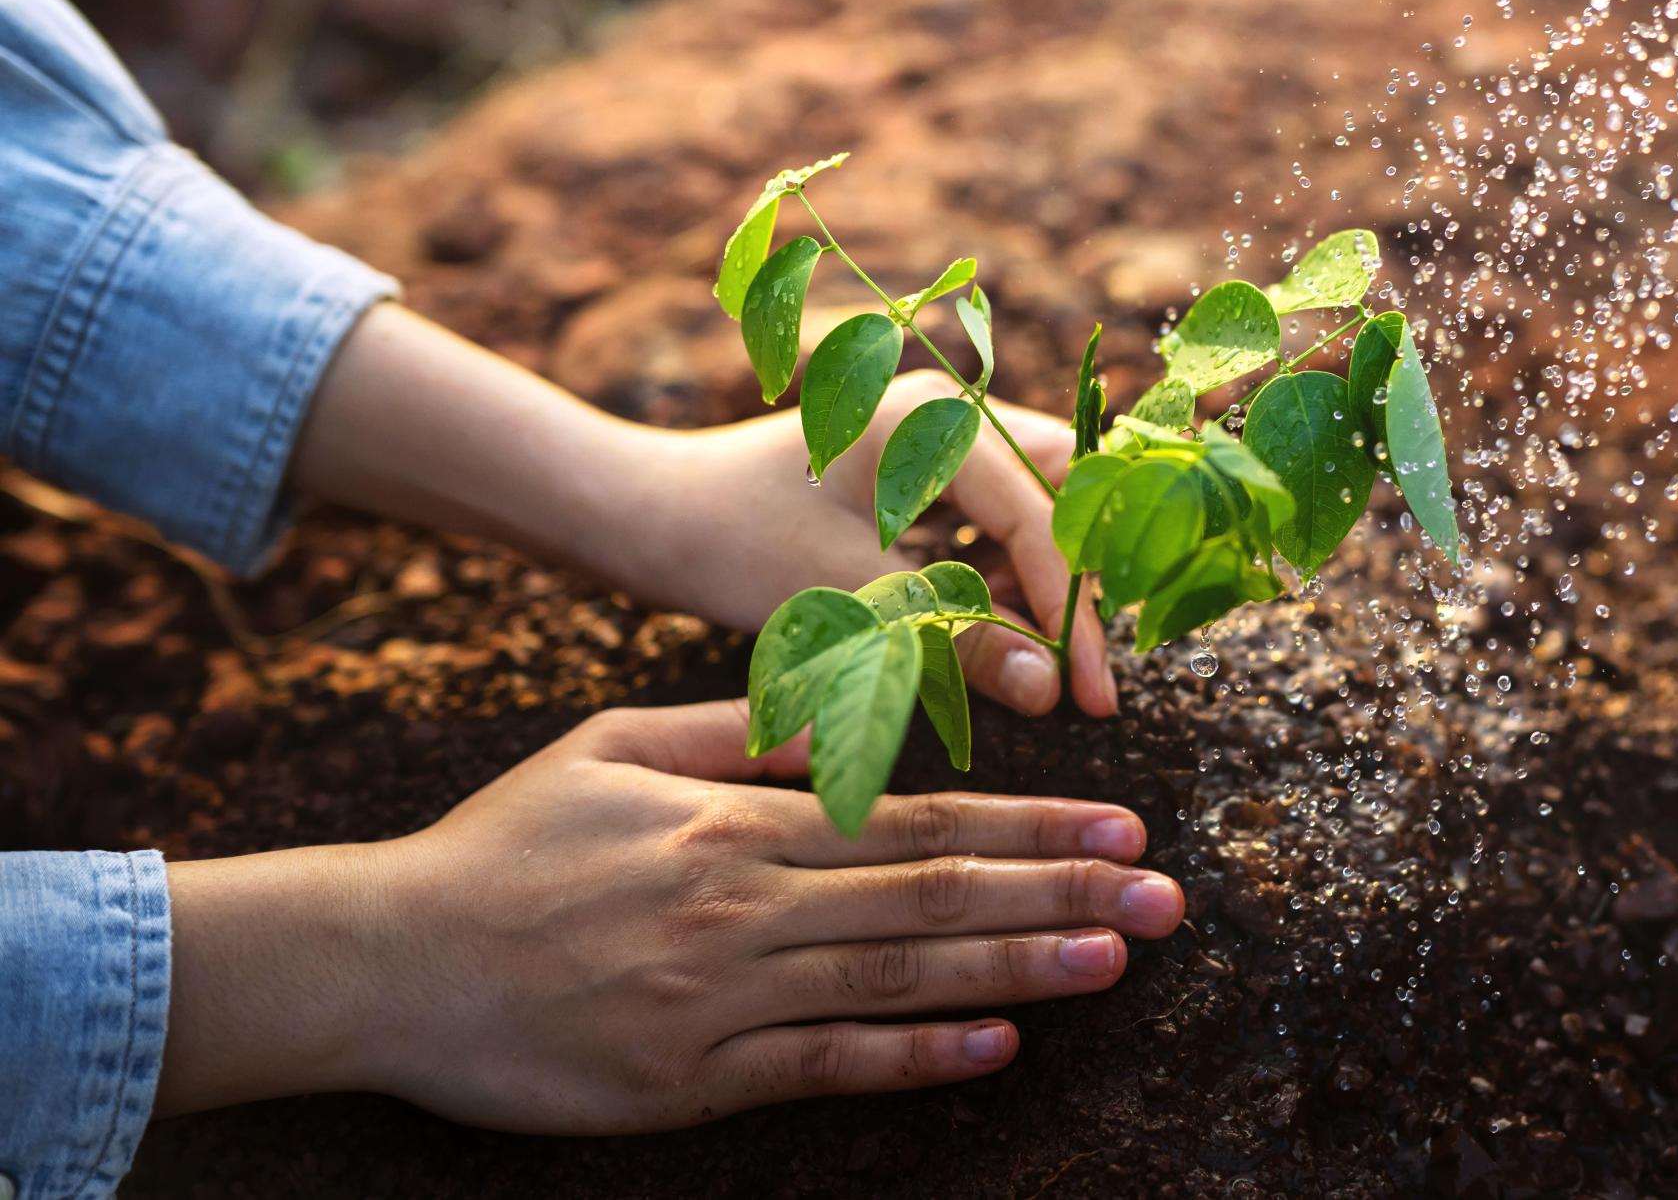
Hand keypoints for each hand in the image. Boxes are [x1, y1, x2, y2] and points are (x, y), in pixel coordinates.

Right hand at [158, 702, 1181, 1127]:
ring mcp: (721, 1000)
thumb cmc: (501, 847)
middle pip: (931, 899)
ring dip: (1020, 969)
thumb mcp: (607, 747)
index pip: (911, 821)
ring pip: (900, 981)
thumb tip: (828, 719)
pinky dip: (919, 1063)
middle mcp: (744, 908)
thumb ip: (725, 732)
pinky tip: (1000, 1050)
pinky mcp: (690, 1084)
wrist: (387, 960)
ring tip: (1117, 958)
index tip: (1116, 825)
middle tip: (1165, 895)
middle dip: (1060, 894)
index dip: (1026, 828)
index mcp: (731, 824)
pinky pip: (825, 1069)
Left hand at [294, 310, 1113, 719]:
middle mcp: (946, 413)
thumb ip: (956, 640)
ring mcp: (933, 436)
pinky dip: (1004, 575)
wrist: (647, 519)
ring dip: (1042, 583)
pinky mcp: (916, 468)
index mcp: (935, 423)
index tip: (1092, 696)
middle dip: (1075, 584)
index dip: (1072, 615)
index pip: (1042, 521)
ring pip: (1033, 506)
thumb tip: (1050, 690)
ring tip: (1037, 665)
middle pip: (1061, 493)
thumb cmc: (731, 545)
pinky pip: (992, 517)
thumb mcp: (849, 603)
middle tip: (1084, 674)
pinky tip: (993, 635)